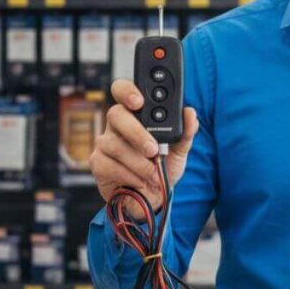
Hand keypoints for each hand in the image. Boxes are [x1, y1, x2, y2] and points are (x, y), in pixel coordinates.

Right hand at [90, 79, 198, 220]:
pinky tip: (139, 181)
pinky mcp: (98, 163)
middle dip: (136, 132)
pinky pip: (108, 164)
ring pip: (113, 143)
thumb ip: (185, 132)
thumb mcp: (179, 150)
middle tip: (153, 149)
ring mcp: (105, 144)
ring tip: (152, 172)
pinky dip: (128, 174)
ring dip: (137, 161)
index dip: (127, 91)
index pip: (123, 91)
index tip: (139, 101)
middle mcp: (117, 125)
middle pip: (116, 114)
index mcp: (135, 115)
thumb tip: (190, 113)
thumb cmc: (163, 168)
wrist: (154, 197)